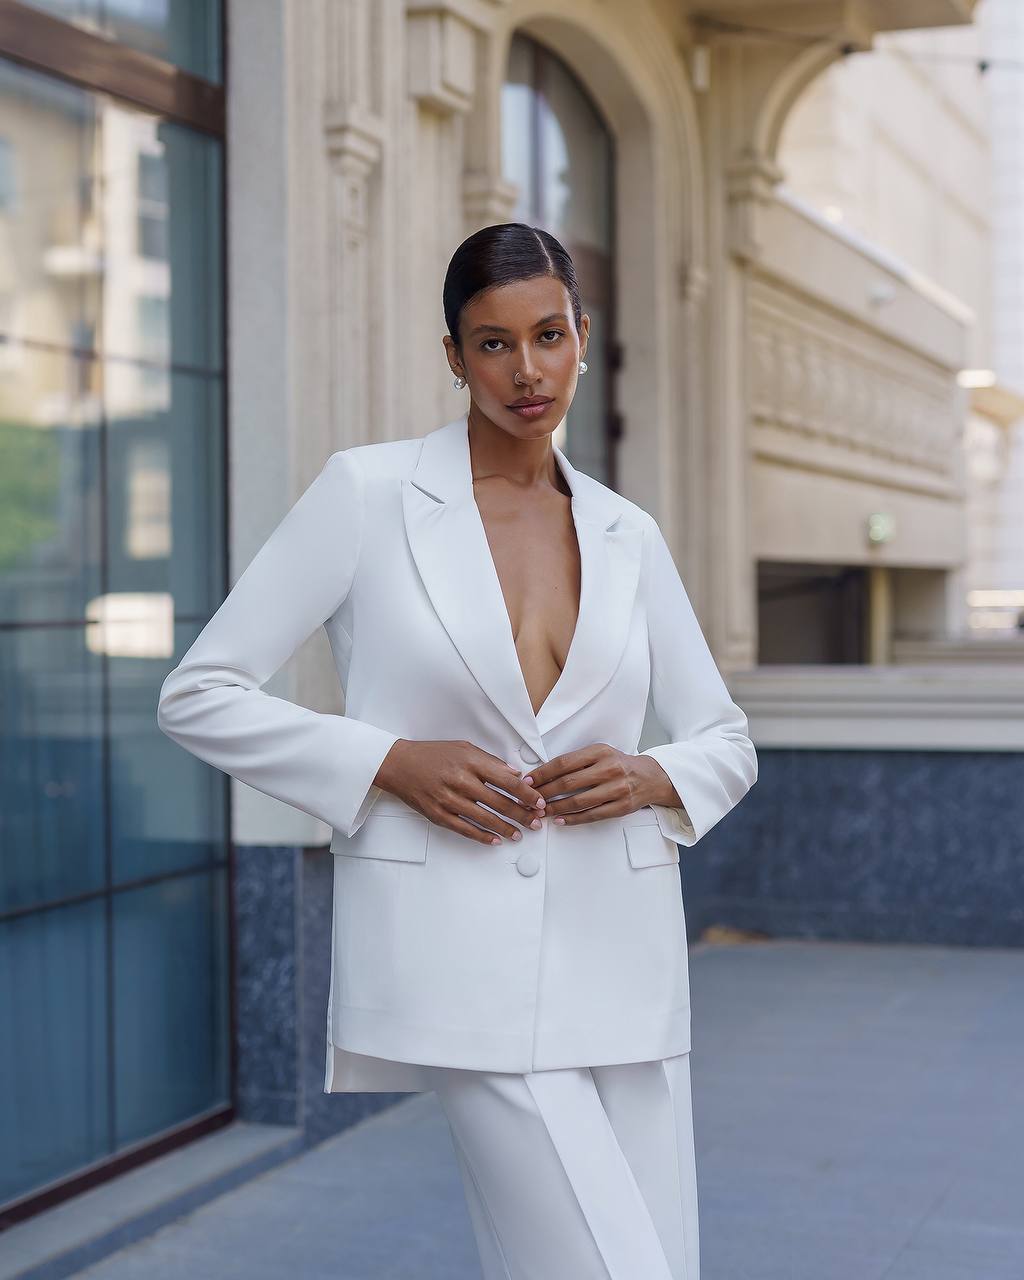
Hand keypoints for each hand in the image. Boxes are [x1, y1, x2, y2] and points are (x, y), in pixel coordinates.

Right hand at [373, 739, 546, 845]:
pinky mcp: (438, 814)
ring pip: (485, 819)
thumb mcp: (464, 748)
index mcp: (470, 762)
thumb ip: (490, 761)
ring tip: (519, 834)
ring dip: (506, 828)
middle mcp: (460, 781)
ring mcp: (448, 799)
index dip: (527, 794)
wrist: (399, 764)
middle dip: (522, 814)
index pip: (507, 781)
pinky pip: (465, 829)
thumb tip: (515, 774)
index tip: (539, 802)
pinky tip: (495, 840)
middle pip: (500, 802)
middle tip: (536, 822)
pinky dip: (482, 836)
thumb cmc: (432, 754)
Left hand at [521, 743, 680, 825]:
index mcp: (600, 752)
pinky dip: (573, 819)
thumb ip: (577, 761)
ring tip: (541, 812)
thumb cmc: (619, 765)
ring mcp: (616, 788)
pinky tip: (560, 820)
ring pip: (578, 801)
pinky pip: (592, 815)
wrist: (650, 777)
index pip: (564, 762)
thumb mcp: (600, 754)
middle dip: (544, 792)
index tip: (528, 780)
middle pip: (568, 782)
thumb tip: (544, 773)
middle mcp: (609, 768)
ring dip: (555, 808)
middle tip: (529, 799)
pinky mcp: (621, 807)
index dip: (543, 773)